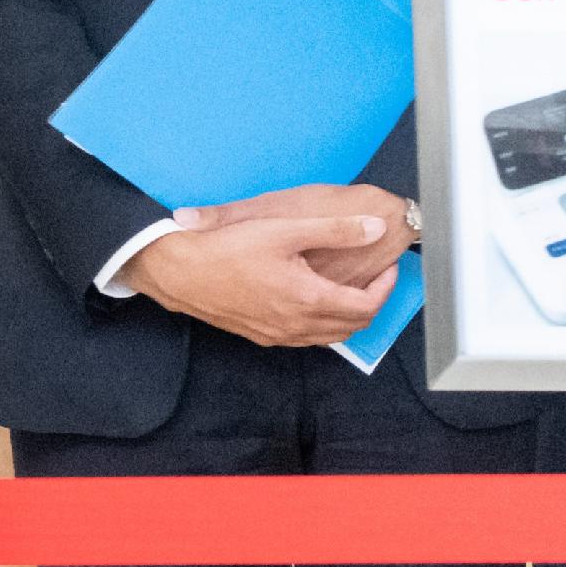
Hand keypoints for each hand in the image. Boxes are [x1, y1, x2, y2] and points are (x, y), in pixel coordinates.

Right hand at [127, 187, 410, 346]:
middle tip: (376, 279)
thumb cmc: (228, 248)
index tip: (388, 268)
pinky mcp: (260, 336)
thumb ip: (336, 230)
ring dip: (349, 317)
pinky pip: (305, 339)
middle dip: (372, 303)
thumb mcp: (286, 229)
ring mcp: (277, 335)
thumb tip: (376, 228)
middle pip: (353, 326)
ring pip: (330, 336)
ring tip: (353, 288)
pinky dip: (324, 324)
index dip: (386, 288)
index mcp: (309, 299)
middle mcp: (296, 325)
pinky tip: (318, 301)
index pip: (366, 307)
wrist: (177, 271)